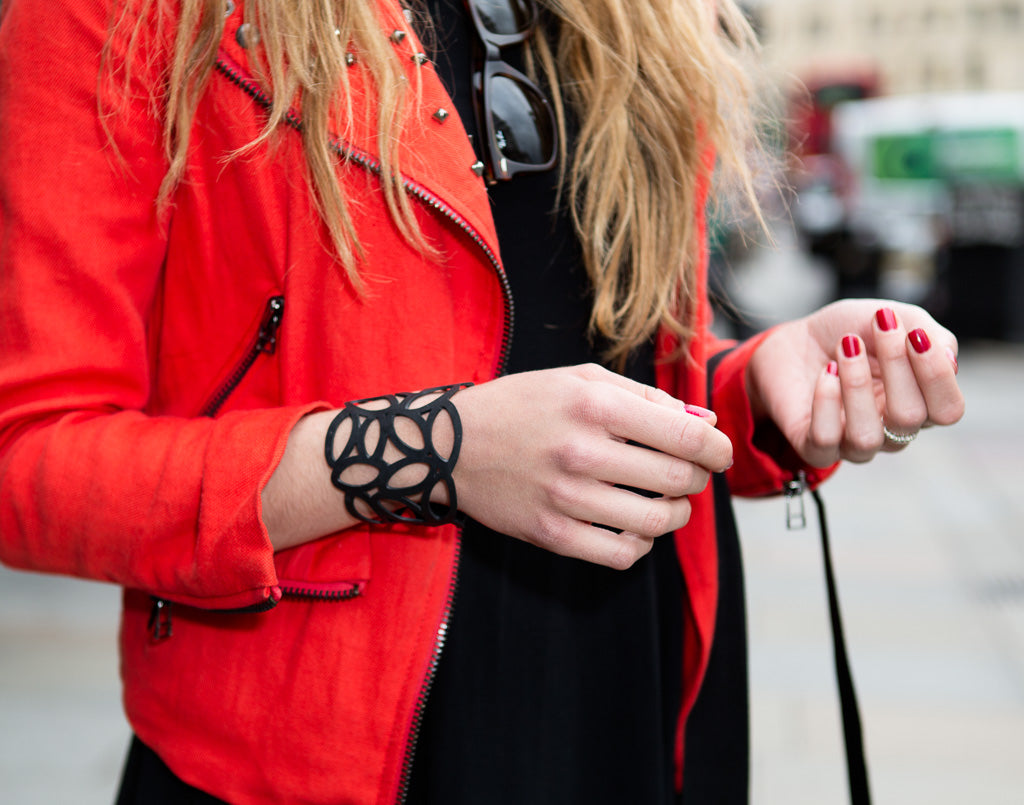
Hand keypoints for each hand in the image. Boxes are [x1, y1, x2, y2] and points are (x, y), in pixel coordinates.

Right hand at [452, 364, 732, 568]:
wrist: (451, 446)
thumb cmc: (522, 405)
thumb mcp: (579, 380)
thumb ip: (645, 398)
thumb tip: (704, 423)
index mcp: (594, 406)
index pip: (686, 434)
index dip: (717, 447)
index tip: (718, 451)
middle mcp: (582, 452)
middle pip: (678, 478)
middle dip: (699, 477)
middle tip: (691, 472)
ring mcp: (565, 498)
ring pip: (656, 520)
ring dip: (676, 512)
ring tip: (668, 501)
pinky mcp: (551, 535)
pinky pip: (621, 554)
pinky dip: (642, 543)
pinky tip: (635, 526)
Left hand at [747, 299, 964, 466]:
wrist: (793, 339)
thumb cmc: (848, 332)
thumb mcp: (893, 319)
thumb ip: (930, 335)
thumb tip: (950, 361)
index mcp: (921, 404)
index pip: (948, 410)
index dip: (937, 375)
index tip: (914, 334)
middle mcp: (892, 431)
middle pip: (911, 418)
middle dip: (896, 365)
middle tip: (878, 325)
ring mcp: (853, 444)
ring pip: (866, 436)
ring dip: (856, 384)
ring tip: (845, 347)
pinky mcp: (815, 448)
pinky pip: (826, 440)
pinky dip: (826, 401)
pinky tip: (825, 372)